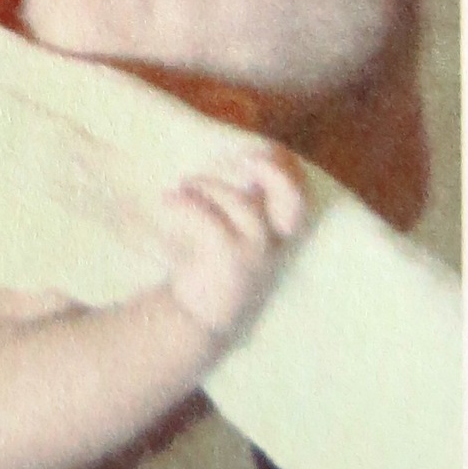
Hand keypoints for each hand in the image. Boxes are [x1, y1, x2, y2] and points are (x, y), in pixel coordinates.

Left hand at [159, 146, 304, 337]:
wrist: (198, 318)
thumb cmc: (212, 265)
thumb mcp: (231, 234)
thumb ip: (236, 203)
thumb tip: (232, 159)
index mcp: (275, 234)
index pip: (300, 198)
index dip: (289, 170)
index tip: (265, 150)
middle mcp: (273, 244)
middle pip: (295, 203)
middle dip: (274, 172)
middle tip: (243, 157)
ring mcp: (254, 254)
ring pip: (243, 206)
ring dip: (210, 186)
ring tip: (184, 186)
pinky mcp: (228, 262)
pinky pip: (210, 222)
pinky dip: (186, 205)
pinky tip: (167, 201)